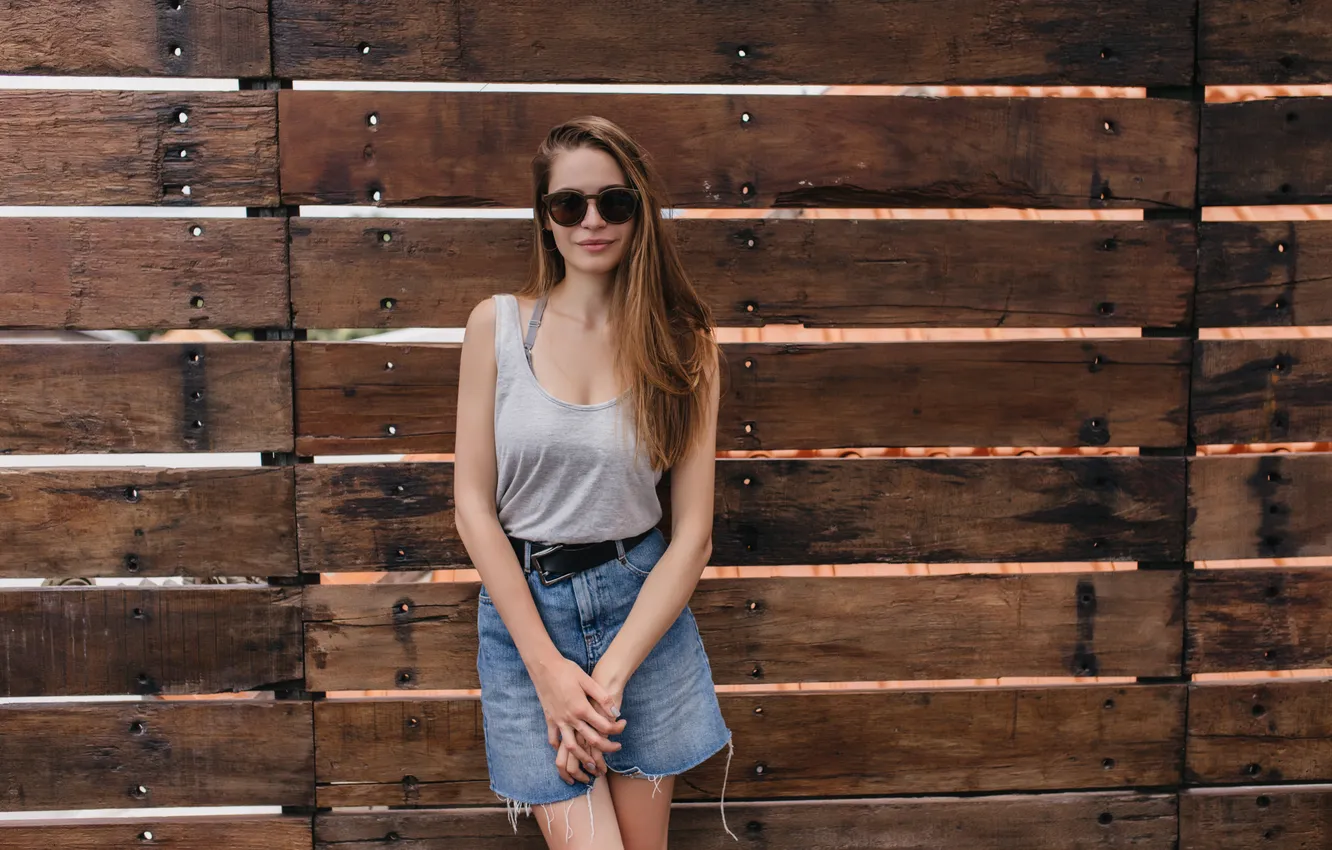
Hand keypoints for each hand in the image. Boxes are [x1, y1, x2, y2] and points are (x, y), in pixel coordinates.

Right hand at [530, 656, 625, 784]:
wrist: (544, 666)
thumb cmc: (567, 670)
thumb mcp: (588, 681)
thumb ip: (603, 698)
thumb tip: (616, 713)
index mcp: (582, 708)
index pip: (604, 726)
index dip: (617, 728)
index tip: (623, 725)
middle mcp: (570, 718)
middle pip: (591, 741)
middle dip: (606, 748)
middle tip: (616, 748)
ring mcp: (558, 720)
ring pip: (571, 747)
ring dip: (583, 758)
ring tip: (592, 764)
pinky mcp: (549, 719)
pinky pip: (553, 738)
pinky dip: (559, 746)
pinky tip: (566, 750)